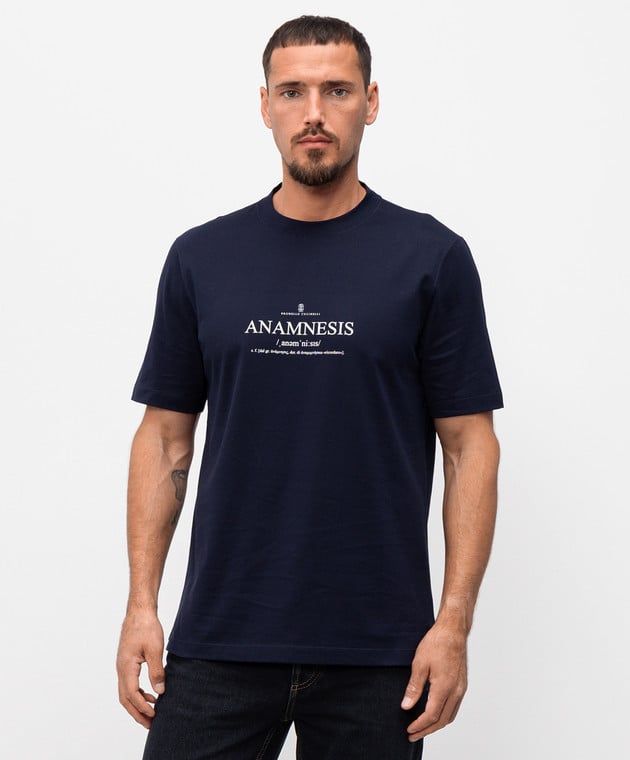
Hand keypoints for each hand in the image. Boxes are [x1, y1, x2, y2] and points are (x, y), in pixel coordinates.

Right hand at [116, 610, 164, 727]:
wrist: (139, 612)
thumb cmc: (146, 627)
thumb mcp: (155, 649)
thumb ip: (156, 671)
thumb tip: (160, 691)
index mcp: (126, 667)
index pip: (132, 695)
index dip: (142, 707)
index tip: (154, 715)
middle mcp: (121, 669)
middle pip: (125, 698)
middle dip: (137, 713)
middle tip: (150, 724)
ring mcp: (122, 666)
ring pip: (125, 692)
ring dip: (137, 704)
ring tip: (151, 712)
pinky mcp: (126, 662)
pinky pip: (128, 684)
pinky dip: (137, 693)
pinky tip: (150, 693)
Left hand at [400, 621, 467, 742]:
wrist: (453, 630)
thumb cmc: (436, 643)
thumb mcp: (419, 663)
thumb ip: (414, 687)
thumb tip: (406, 706)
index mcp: (444, 687)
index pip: (431, 715)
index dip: (419, 725)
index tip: (409, 730)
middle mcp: (456, 691)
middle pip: (442, 720)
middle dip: (427, 730)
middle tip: (413, 735)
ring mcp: (461, 688)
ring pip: (450, 716)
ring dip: (436, 725)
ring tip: (422, 728)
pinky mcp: (462, 684)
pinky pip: (454, 707)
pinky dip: (444, 715)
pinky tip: (435, 713)